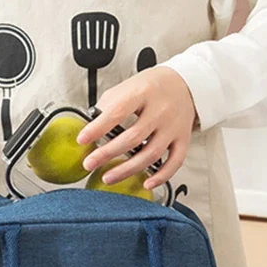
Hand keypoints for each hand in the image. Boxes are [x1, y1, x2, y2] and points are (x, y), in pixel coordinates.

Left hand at [78, 67, 195, 189]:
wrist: (184, 84)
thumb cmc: (151, 87)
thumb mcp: (128, 86)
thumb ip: (110, 105)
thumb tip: (90, 128)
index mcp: (143, 93)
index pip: (117, 112)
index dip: (98, 128)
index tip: (82, 140)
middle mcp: (160, 110)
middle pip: (133, 137)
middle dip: (107, 154)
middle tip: (89, 164)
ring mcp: (173, 127)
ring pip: (151, 154)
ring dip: (128, 169)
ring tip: (108, 177)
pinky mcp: (183, 139)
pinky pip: (175, 161)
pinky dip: (161, 175)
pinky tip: (147, 182)